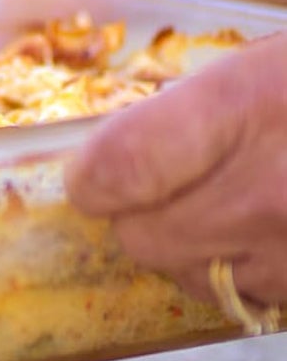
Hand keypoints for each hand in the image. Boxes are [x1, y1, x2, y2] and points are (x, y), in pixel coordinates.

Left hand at [66, 32, 286, 312]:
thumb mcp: (271, 60)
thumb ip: (191, 107)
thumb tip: (111, 155)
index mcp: (250, 103)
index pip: (117, 167)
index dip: (93, 178)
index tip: (92, 176)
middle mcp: (269, 189)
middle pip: (143, 236)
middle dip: (147, 214)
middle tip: (181, 184)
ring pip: (191, 276)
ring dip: (200, 250)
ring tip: (245, 203)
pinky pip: (248, 300)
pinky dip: (251, 273)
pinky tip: (278, 230)